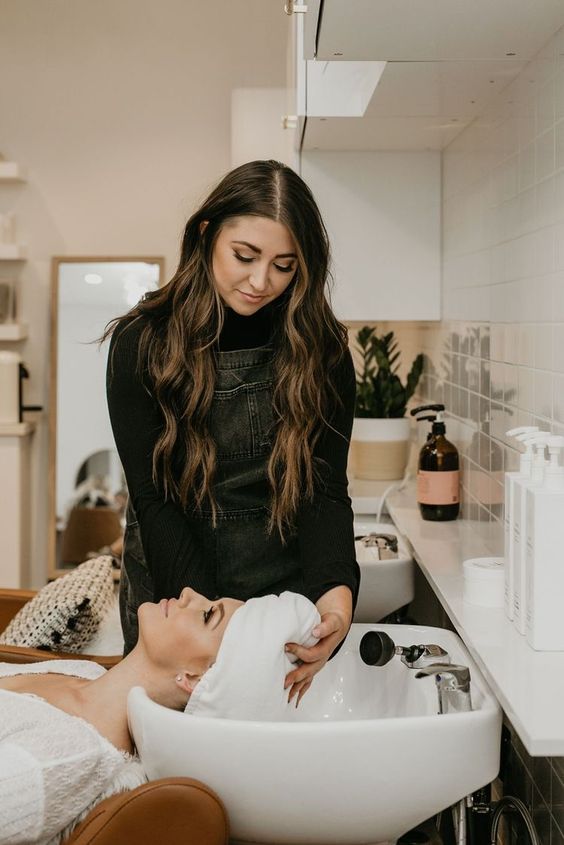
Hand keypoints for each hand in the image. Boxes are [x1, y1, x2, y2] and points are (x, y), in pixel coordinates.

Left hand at [284, 586, 351, 706]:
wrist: (338, 624)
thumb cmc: (333, 622)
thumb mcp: (332, 621)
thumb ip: (325, 626)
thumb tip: (316, 632)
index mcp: (325, 649)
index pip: (312, 654)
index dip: (300, 651)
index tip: (286, 646)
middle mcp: (321, 659)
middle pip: (309, 671)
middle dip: (296, 677)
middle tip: (284, 682)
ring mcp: (318, 664)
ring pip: (308, 679)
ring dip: (297, 688)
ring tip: (286, 697)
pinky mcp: (313, 665)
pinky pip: (307, 680)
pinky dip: (300, 690)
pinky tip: (293, 698)